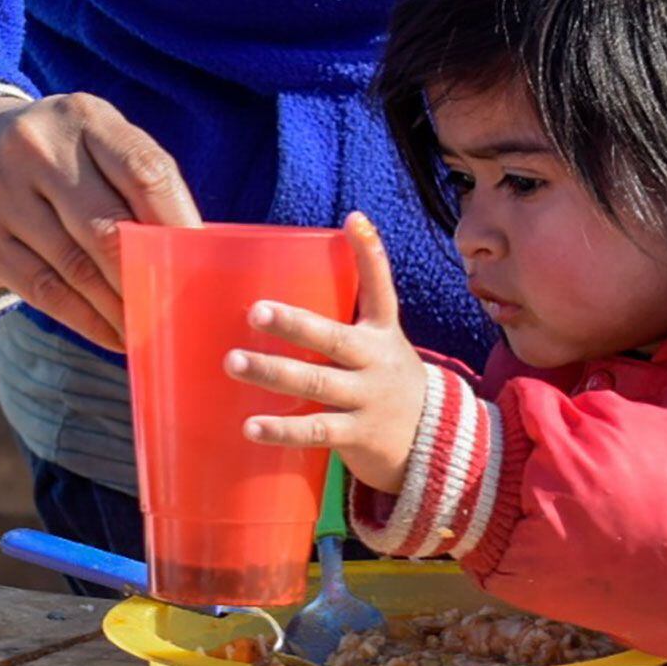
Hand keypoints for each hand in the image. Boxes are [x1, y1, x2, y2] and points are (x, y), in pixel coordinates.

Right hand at [0, 93, 200, 350]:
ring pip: (76, 269)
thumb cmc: (55, 157)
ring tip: (150, 331)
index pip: (143, 170)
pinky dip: (86, 321)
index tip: (199, 261)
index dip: (177, 221)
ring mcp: (0, 194)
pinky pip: (44, 291)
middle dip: (147, 277)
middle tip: (176, 310)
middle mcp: (36, 148)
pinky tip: (113, 335)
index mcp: (82, 116)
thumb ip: (137, 180)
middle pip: (108, 228)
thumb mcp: (92, 141)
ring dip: (119, 309)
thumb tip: (194, 250)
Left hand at [223, 213, 425, 494]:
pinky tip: (250, 426)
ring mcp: (368, 398)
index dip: (370, 253)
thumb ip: (336, 327)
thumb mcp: (377, 347)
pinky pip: (315, 429)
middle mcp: (377, 361)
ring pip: (317, 382)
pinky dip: (282, 429)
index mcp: (381, 333)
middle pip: (333, 337)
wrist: (433, 445)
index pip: (380, 288)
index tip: (354, 220)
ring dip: (273, 372)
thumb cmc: (383, 384)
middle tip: (254, 311)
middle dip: (294, 323)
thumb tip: (270, 297)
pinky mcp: (357, 434)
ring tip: (233, 362)